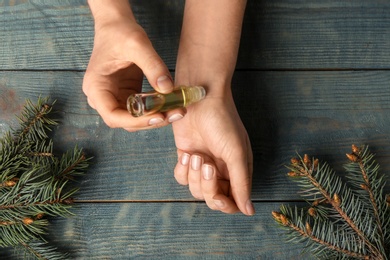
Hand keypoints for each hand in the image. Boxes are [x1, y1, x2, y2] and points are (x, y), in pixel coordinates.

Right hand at [83, 3, 183, 130]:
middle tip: (175, 114)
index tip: (158, 116)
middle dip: (150, 121)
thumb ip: (153, 66)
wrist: (116, 24)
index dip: (135, 121)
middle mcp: (102, 97)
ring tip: (177, 111)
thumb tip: (168, 89)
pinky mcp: (127, 95)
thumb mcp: (138, 45)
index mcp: (96, 87)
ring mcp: (114, 97)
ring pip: (135, 118)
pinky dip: (156, 109)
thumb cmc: (120, 32)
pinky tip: (172, 104)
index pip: (113, 116)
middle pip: (125, 121)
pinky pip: (141, 109)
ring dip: (156, 118)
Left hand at [172, 90, 253, 215]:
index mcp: (238, 171)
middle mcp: (222, 171)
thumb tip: (249, 211)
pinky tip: (188, 153)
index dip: (224, 204)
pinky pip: (181, 177)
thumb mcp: (236, 153)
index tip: (218, 196)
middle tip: (207, 163)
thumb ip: (241, 183)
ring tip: (197, 154)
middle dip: (207, 185)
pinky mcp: (187, 158)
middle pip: (212, 198)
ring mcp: (203, 165)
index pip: (232, 202)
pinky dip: (182, 169)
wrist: (200, 97)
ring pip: (195, 189)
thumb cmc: (223, 121)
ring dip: (194, 174)